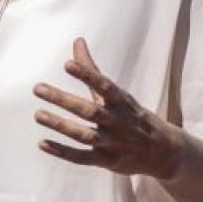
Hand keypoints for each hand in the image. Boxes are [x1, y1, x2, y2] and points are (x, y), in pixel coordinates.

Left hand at [32, 38, 184, 179]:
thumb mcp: (118, 94)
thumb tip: (77, 40)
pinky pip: (82, 157)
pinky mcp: (107, 161)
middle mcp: (118, 122)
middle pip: (89, 111)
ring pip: (84, 135)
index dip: (87, 75)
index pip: (105, 86)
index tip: (67, 64)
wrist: (165, 152)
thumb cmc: (133, 116)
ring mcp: (113, 143)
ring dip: (61, 125)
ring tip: (38, 115)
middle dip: (63, 100)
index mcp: (122, 102)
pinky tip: (43, 143)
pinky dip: (63, 152)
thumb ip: (92, 70)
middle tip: (38, 88)